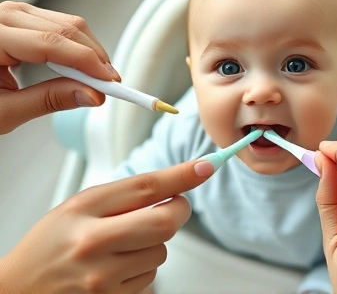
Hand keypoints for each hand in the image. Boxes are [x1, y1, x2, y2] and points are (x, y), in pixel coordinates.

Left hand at [0, 1, 120, 133]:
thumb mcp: (3, 111)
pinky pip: (59, 25)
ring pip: (68, 23)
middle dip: (94, 58)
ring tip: (97, 80)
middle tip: (110, 86)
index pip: (51, 43)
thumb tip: (90, 95)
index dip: (87, 63)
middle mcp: (0, 17)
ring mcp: (11, 14)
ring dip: (89, 51)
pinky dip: (77, 46)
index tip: (110, 83)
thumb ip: (48, 100)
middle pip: (66, 29)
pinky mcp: (20, 19)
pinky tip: (81, 67)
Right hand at [0, 159, 214, 292]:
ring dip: (154, 244)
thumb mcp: (78, 208)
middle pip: (164, 222)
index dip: (181, 175)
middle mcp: (93, 243)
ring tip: (123, 246)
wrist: (19, 291)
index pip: (145, 187)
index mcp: (84, 210)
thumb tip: (173, 187)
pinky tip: (117, 268)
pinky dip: (143, 268)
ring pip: (161, 252)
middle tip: (173, 207)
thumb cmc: (51, 245)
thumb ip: (124, 196)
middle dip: (178, 212)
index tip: (206, 166)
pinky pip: (150, 278)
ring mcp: (102, 278)